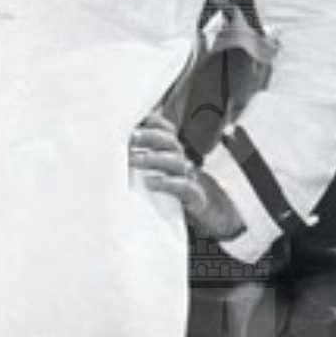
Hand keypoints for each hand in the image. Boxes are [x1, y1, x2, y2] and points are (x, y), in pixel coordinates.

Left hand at [130, 115, 244, 240]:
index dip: (157, 123)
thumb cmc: (179, 197)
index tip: (140, 118)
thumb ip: (147, 164)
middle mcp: (183, 163)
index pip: (168, 132)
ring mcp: (191, 179)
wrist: (212, 217)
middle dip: (150, 137)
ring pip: (176, 162)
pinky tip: (150, 182)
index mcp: (175, 155)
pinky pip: (183, 186)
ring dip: (153, 159)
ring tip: (133, 160)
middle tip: (131, 137)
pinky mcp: (195, 197)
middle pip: (170, 143)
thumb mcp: (163, 178)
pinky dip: (167, 183)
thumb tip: (123, 151)